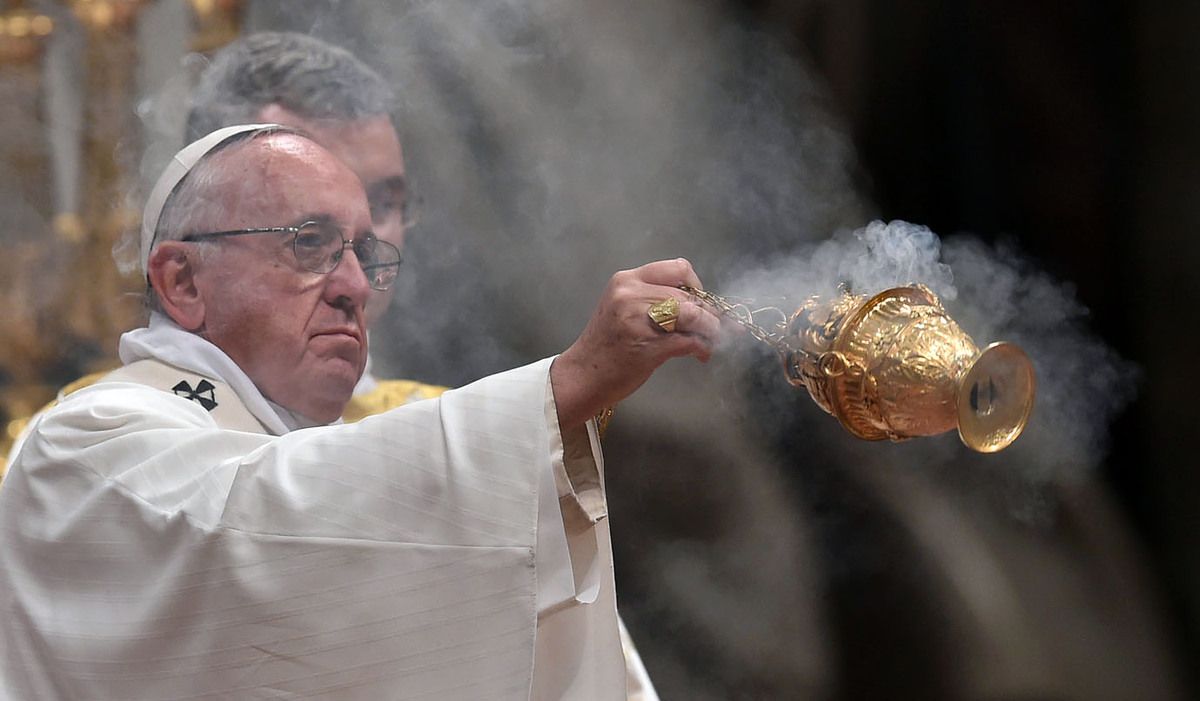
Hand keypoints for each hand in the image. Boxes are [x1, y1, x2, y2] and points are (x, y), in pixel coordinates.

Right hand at [550, 258, 724, 428]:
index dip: (697, 286)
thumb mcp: (623, 309)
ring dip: (711, 330)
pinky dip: (703, 348)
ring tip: (711, 340)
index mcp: (626, 281)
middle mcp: (631, 295)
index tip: (702, 303)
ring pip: (694, 315)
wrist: (583, 374)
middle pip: (689, 295)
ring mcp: (639, 320)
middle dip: (709, 313)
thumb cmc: (606, 345)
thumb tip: (702, 304)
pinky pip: (690, 341)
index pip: (678, 269)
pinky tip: (702, 354)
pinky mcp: (649, 346)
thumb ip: (655, 299)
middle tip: (715, 327)